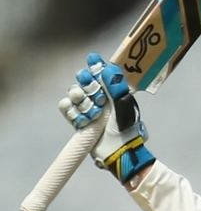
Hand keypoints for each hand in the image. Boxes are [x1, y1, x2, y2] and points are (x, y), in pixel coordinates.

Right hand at [59, 53, 154, 183]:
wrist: (117, 151)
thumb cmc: (126, 129)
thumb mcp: (124, 105)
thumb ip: (116, 86)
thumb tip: (108, 68)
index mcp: (112, 91)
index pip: (101, 72)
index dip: (95, 64)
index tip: (92, 59)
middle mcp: (99, 97)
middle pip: (83, 80)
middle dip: (87, 85)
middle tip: (98, 98)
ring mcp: (87, 108)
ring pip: (73, 93)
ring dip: (82, 102)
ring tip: (94, 115)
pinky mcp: (78, 119)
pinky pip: (65, 107)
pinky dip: (73, 112)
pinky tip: (84, 121)